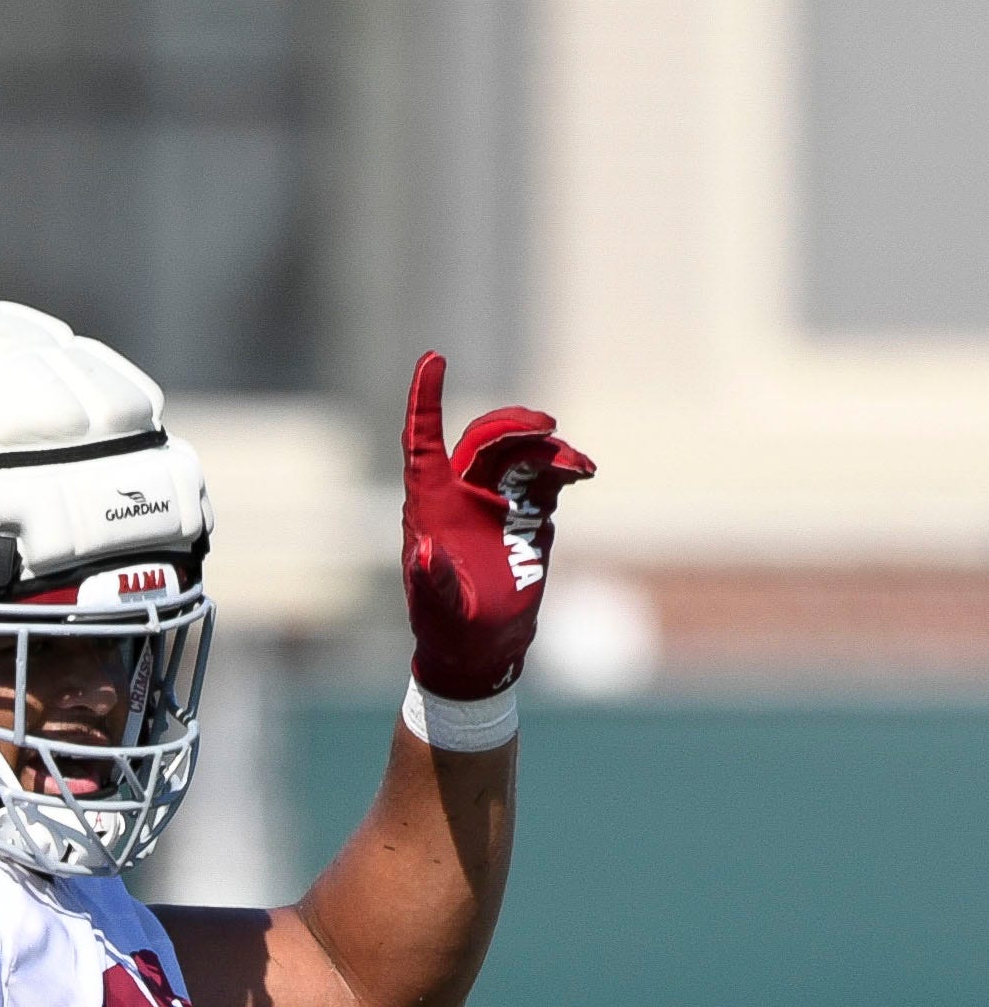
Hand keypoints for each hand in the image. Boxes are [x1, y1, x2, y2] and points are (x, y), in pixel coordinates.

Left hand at [399, 350, 596, 699]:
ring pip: (520, 453)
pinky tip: (584, 472)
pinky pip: (547, 475)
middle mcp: (460, 495)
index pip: (422, 441)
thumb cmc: (448, 629)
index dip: (425, 400)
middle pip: (484, 438)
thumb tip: (425, 550)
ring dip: (550, 449)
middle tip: (548, 428)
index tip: (434, 358)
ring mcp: (496, 501)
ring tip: (578, 467)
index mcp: (429, 506)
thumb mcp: (438, 608)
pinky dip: (566, 466)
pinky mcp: (527, 513)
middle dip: (515, 423)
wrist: (480, 648)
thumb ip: (432, 580)